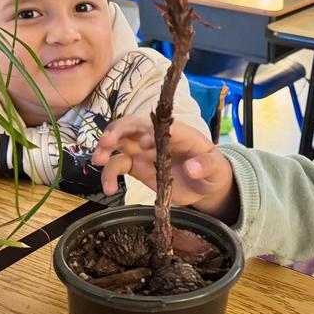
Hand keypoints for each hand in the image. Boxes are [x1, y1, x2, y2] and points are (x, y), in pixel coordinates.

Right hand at [92, 116, 237, 219]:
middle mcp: (155, 138)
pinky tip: (108, 188)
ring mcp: (143, 152)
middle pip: (131, 126)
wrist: (205, 186)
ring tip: (98, 162)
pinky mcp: (136, 167)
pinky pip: (117, 166)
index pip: (158, 125)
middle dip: (116, 131)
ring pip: (119, 143)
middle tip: (106, 144)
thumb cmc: (212, 169)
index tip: (145, 145)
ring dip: (105, 149)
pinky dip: (109, 175)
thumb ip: (205, 166)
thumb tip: (191, 169)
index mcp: (176, 132)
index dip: (148, 131)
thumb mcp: (216, 168)